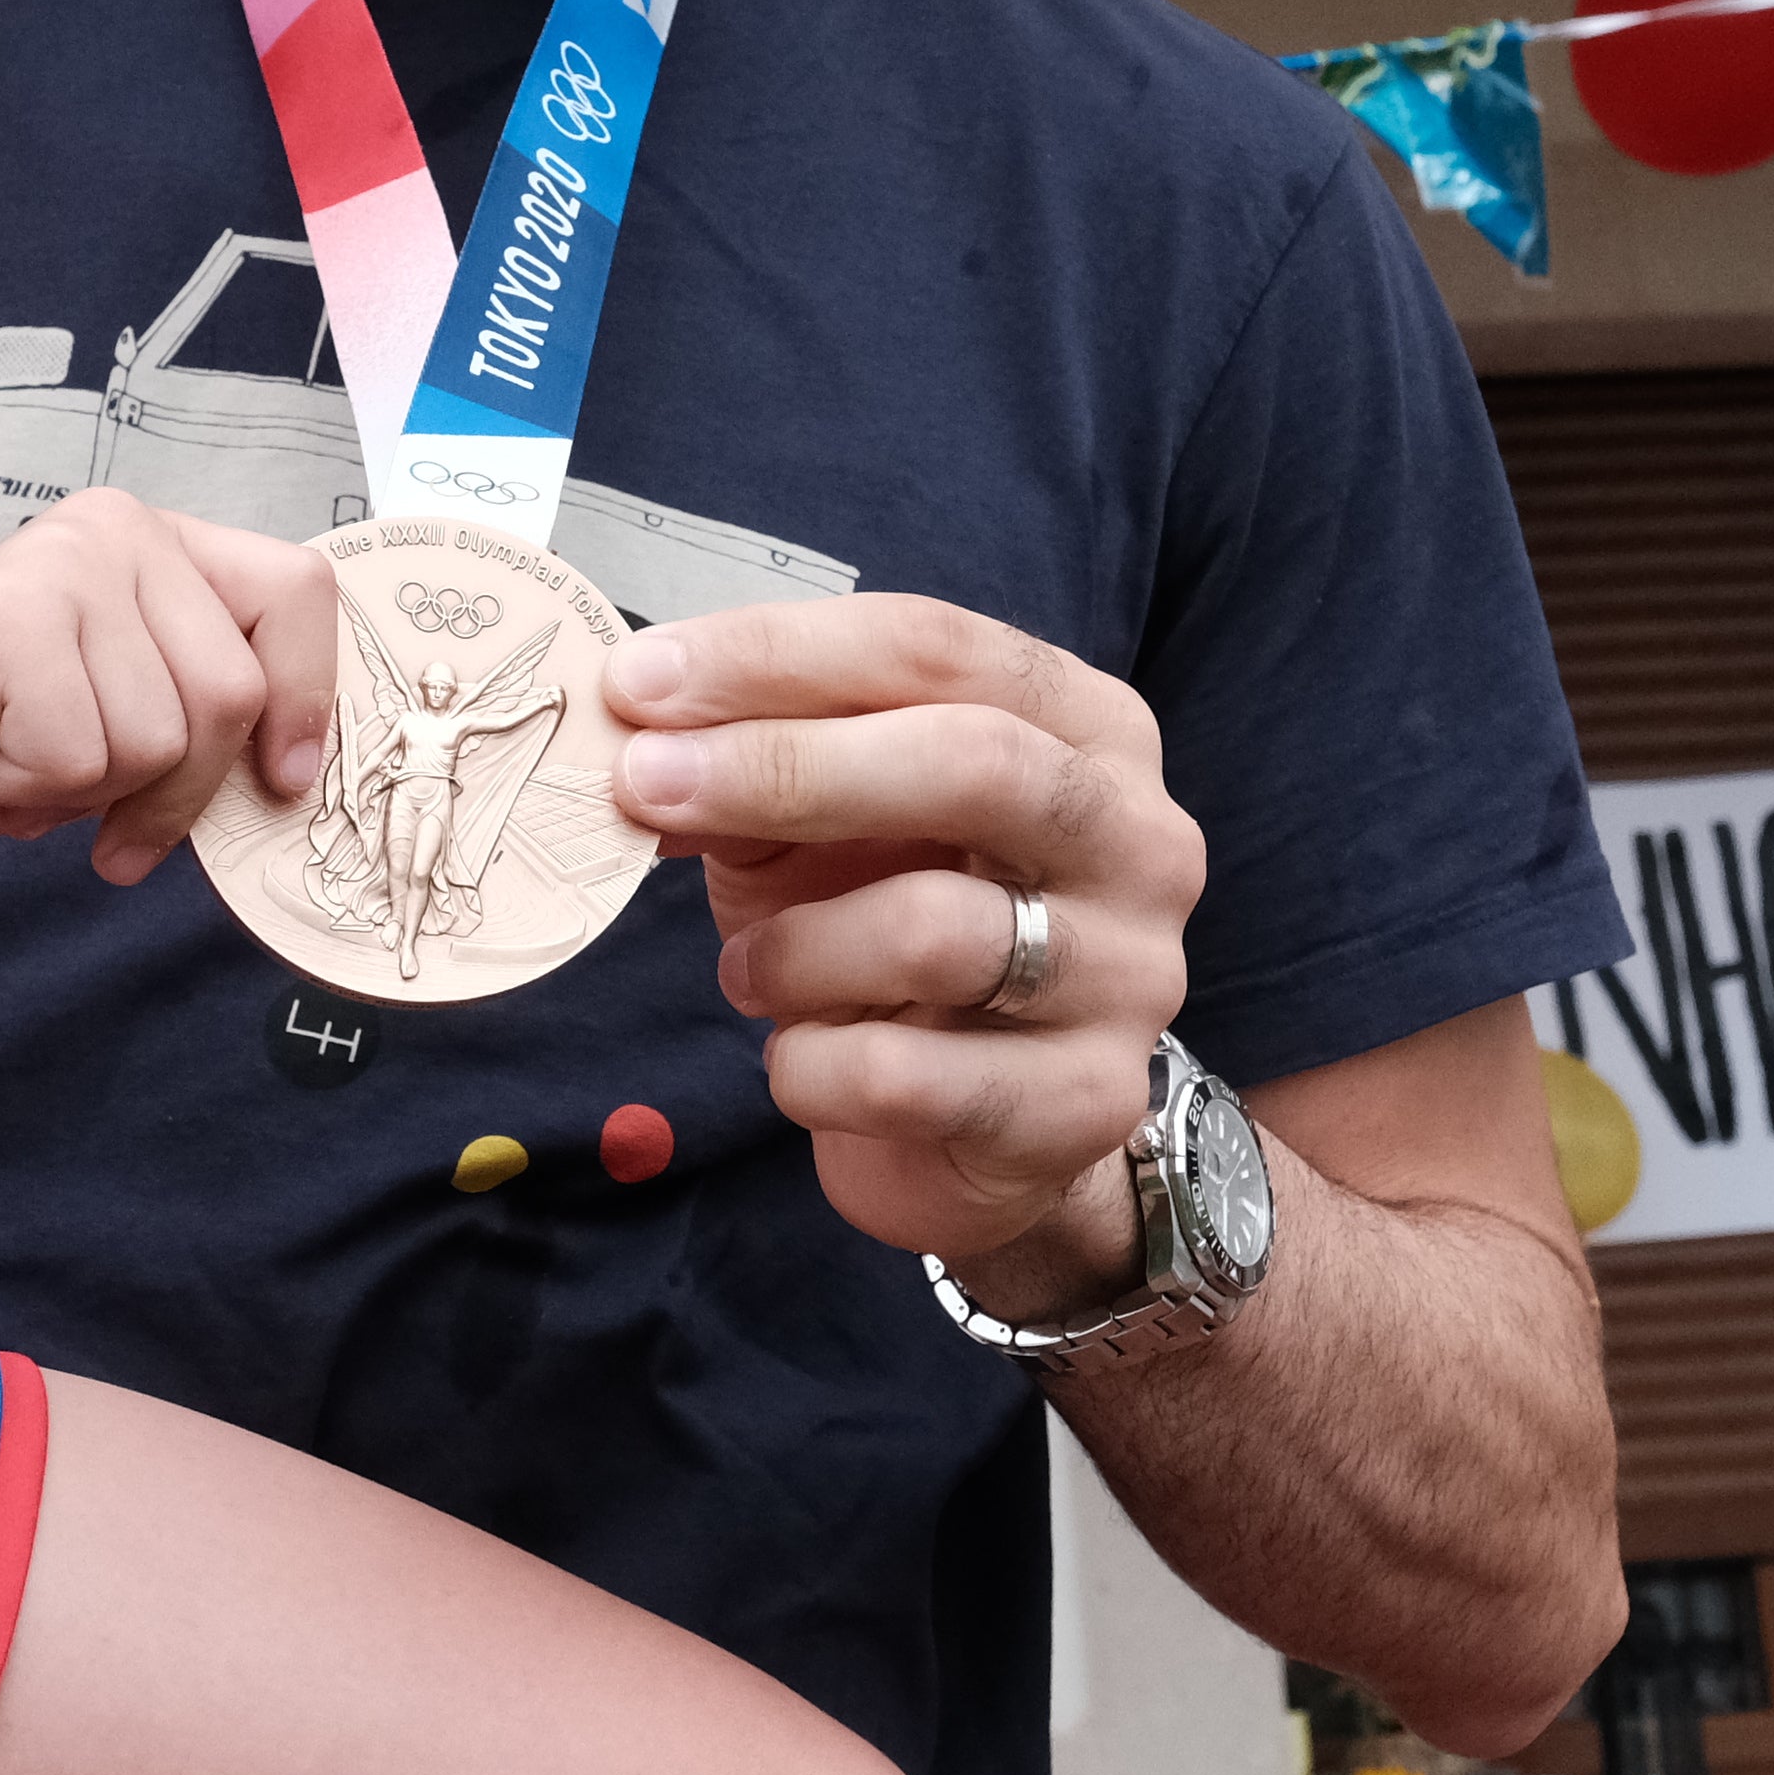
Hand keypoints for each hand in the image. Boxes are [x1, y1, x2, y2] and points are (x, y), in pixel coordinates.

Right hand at [0, 489, 333, 883]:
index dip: (309, 695)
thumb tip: (294, 774)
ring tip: (16, 752)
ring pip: (160, 738)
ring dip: (89, 789)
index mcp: (160, 544)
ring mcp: (67, 563)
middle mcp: (121, 531)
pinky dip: (31, 788)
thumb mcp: (120, 724)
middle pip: (233, 693)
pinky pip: (80, 755)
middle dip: (176, 789)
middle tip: (95, 805)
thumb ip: (202, 720)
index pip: (297, 592)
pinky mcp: (14, 615)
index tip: (282, 778)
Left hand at [602, 596, 1203, 1289]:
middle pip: (972, 760)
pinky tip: (798, 1060)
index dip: (776, 653)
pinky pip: (907, 1075)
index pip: (936, 647)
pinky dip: (809, 1067)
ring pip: (938, 929)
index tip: (638, 683)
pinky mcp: (1088, 1101)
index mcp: (1083, 726)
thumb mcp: (821, 826)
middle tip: (644, 786)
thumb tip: (636, 735)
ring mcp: (1131, 975)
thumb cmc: (895, 933)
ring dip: (794, 946)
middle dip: (786, 768)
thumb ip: (748, 764)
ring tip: (745, 968)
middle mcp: (1137, 836)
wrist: (973, 1127)